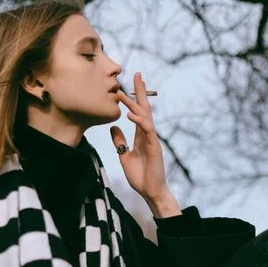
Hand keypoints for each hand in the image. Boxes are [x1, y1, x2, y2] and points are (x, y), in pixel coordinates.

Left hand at [109, 72, 172, 204]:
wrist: (150, 192)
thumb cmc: (140, 176)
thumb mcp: (124, 155)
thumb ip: (119, 141)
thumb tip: (113, 126)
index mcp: (141, 135)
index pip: (138, 112)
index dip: (135, 97)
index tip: (130, 83)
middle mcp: (147, 134)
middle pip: (145, 108)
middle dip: (140, 91)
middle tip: (137, 74)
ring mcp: (152, 139)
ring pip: (144, 116)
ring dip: (133, 104)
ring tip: (121, 94)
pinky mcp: (154, 147)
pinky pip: (147, 130)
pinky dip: (139, 121)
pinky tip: (130, 115)